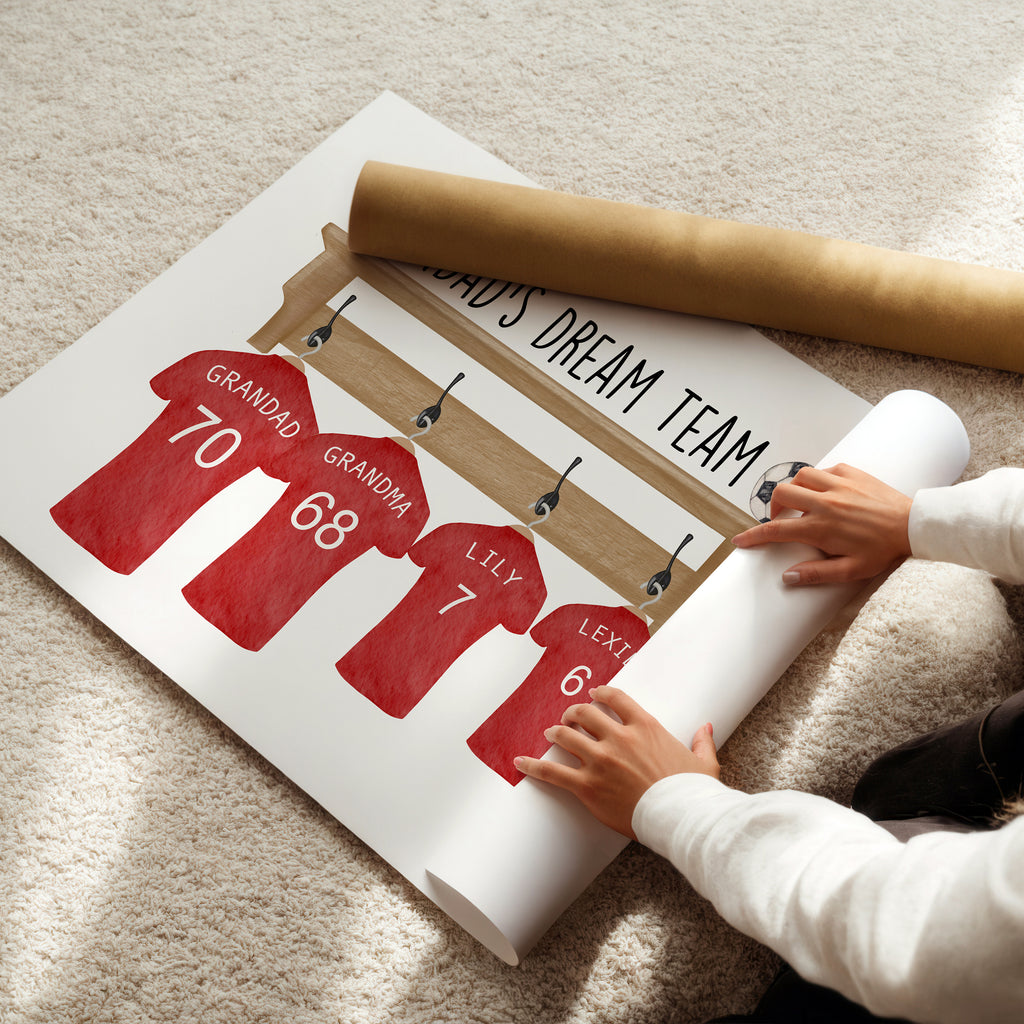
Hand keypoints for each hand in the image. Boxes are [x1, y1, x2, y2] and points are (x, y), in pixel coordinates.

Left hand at [514, 685, 719, 838]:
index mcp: (645, 726)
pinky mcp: (587, 786)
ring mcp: (600, 760)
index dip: (600, 693)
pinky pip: (553, 772)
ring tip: (550, 733)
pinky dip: (534, 765)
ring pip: (566, 736)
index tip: (593, 694)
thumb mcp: (703, 762)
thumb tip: (706, 727)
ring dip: (555, 733)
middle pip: (585, 713)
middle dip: (573, 712)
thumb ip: (702, 741)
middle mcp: (619, 737)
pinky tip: (520, 761)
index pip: (615, 698)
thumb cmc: (693, 792)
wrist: (682, 818)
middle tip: (568, 717)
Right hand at [732, 463, 912, 585]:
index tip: (740, 540)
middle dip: (773, 506)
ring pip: (800, 476)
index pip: (777, 530)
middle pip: (782, 494)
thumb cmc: (884, 550)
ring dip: (794, 488)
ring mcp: (838, 484)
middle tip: (780, 518)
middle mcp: (825, 502)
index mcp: (821, 527)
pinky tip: (824, 490)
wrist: (914, 526)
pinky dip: (818, 478)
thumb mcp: (851, 570)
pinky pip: (824, 469)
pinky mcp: (852, 473)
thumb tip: (787, 577)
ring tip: (800, 501)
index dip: (754, 536)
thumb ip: (817, 574)